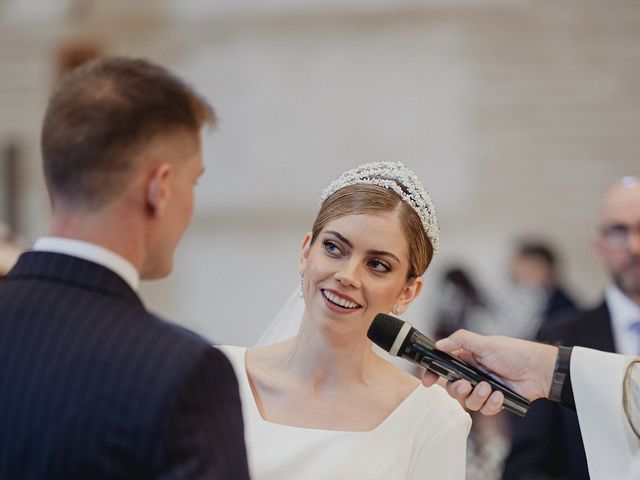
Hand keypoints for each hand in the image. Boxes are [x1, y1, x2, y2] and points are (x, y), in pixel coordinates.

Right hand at [421, 329, 557, 414]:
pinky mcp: (496, 401)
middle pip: (453, 388)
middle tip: (465, 384)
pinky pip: (485, 410)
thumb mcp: (485, 343)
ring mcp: (484, 388)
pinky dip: (492, 404)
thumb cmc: (514, 353)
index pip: (444, 366)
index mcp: (467, 358)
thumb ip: (460, 341)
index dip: (433, 374)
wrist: (540, 370)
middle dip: (457, 389)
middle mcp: (473, 374)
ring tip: (489, 388)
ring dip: (476, 396)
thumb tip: (439, 345)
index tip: (427, 381)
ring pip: (468, 401)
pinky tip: (500, 395)